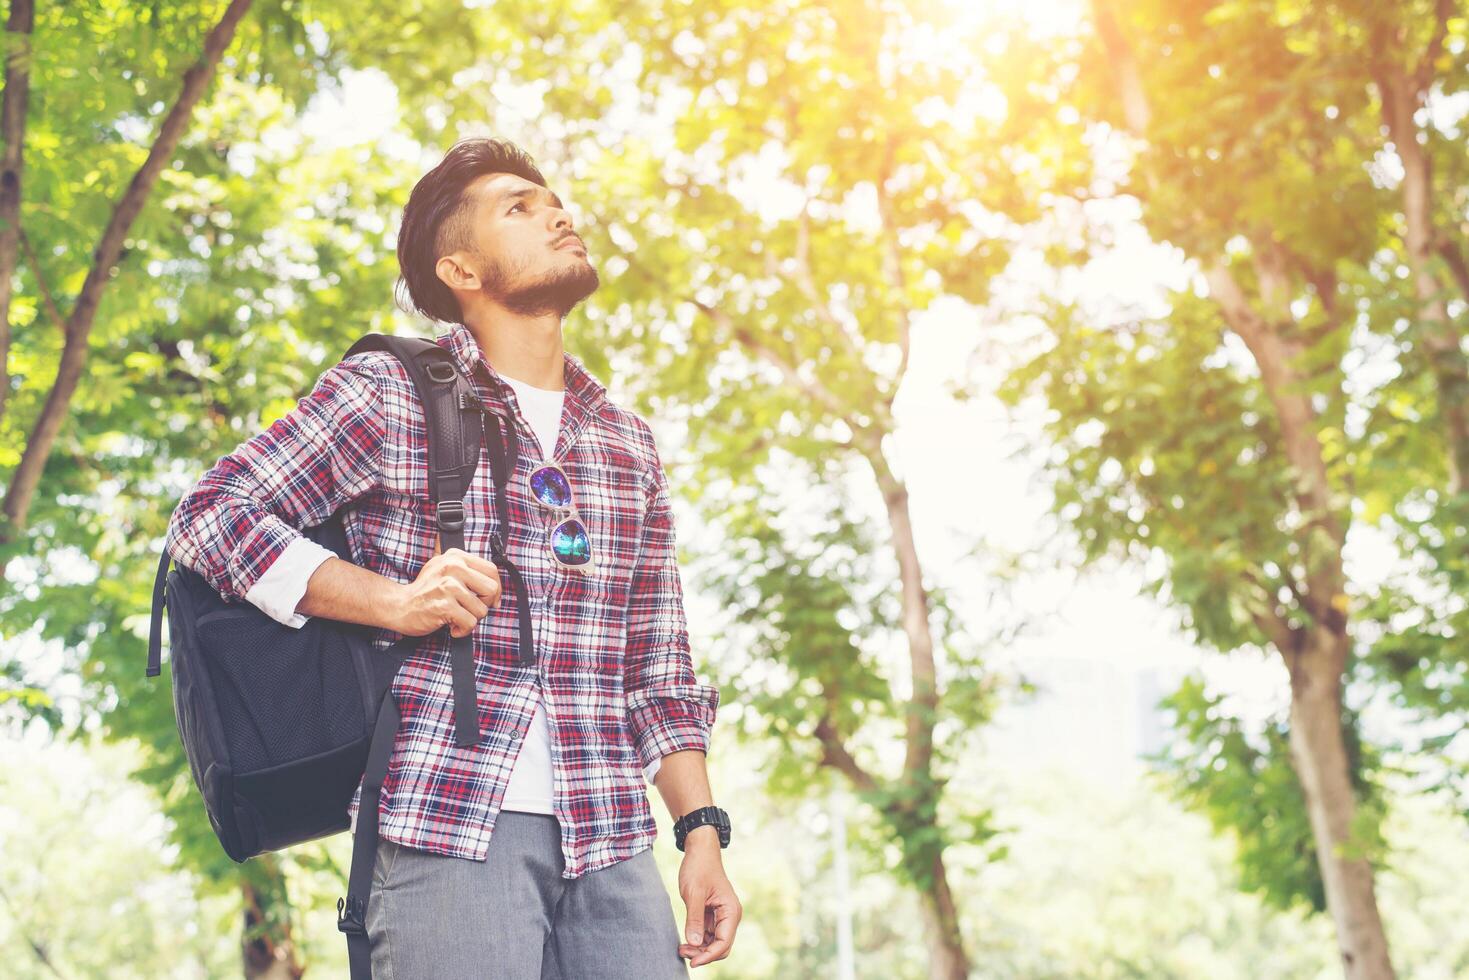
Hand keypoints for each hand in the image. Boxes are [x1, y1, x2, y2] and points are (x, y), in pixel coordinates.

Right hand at [390, 539, 501, 637]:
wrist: (399, 605)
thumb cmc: (425, 591)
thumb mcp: (444, 569)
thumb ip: (467, 571)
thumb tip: (496, 587)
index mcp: (456, 557)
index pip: (491, 570)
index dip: (496, 589)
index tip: (491, 600)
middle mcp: (453, 567)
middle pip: (491, 589)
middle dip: (485, 605)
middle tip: (470, 610)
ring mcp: (448, 586)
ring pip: (482, 610)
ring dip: (471, 619)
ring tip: (455, 617)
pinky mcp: (444, 605)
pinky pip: (470, 623)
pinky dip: (462, 630)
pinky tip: (451, 626)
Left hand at [677, 837, 740, 967]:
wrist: (700, 851)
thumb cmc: (699, 868)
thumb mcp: (694, 893)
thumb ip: (694, 918)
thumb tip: (694, 943)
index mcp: (731, 911)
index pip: (724, 942)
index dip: (708, 955)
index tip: (692, 962)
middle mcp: (730, 916)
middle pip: (721, 946)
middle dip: (703, 954)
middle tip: (682, 952)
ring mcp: (722, 917)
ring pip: (714, 943)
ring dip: (699, 949)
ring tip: (681, 948)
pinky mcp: (713, 915)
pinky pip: (708, 935)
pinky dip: (698, 941)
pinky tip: (685, 941)